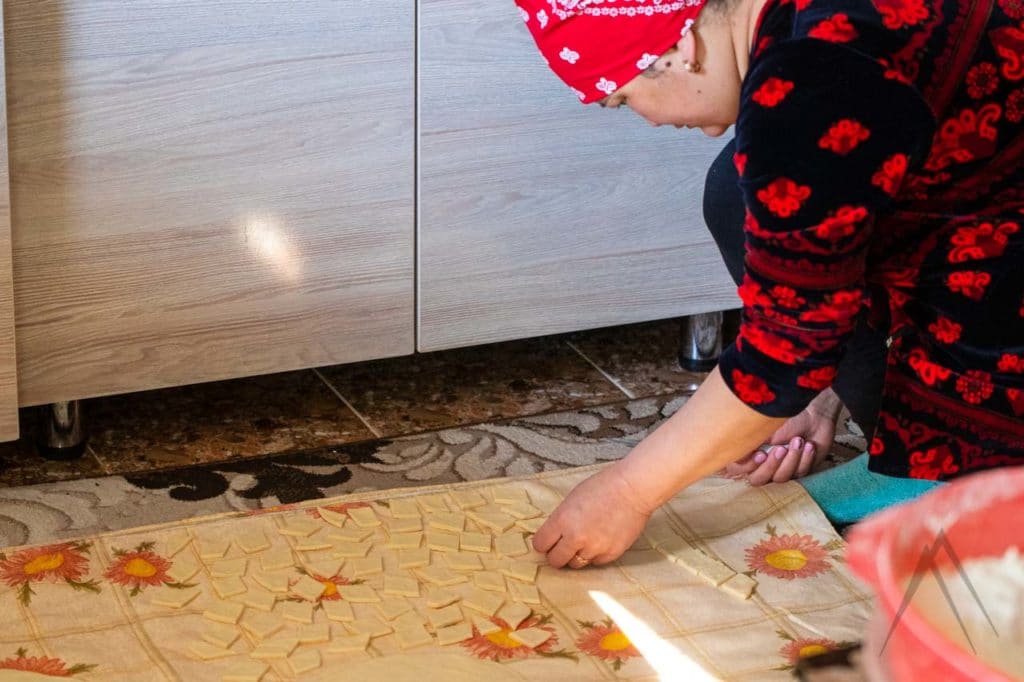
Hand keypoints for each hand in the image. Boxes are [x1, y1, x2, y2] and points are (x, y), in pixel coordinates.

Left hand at [532, 464, 651, 568]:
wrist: (632, 489)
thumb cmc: (603, 487)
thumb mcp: (572, 499)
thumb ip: (561, 519)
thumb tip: (554, 536)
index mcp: (562, 520)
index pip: (540, 544)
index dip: (543, 544)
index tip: (547, 543)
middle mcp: (575, 537)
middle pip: (555, 561)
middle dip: (556, 555)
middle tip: (562, 548)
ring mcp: (594, 548)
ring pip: (576, 564)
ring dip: (577, 556)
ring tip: (585, 541)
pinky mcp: (610, 554)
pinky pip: (596, 562)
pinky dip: (596, 555)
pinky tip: (601, 540)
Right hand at [723, 394, 838, 484]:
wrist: (813, 417)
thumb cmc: (787, 420)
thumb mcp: (765, 428)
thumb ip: (749, 441)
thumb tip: (737, 450)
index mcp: (748, 453)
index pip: (736, 469)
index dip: (747, 465)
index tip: (761, 453)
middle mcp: (761, 465)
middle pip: (757, 479)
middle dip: (771, 465)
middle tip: (781, 449)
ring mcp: (779, 470)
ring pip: (780, 478)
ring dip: (791, 459)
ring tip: (798, 440)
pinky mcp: (798, 472)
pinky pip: (798, 474)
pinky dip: (804, 459)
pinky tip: (808, 445)